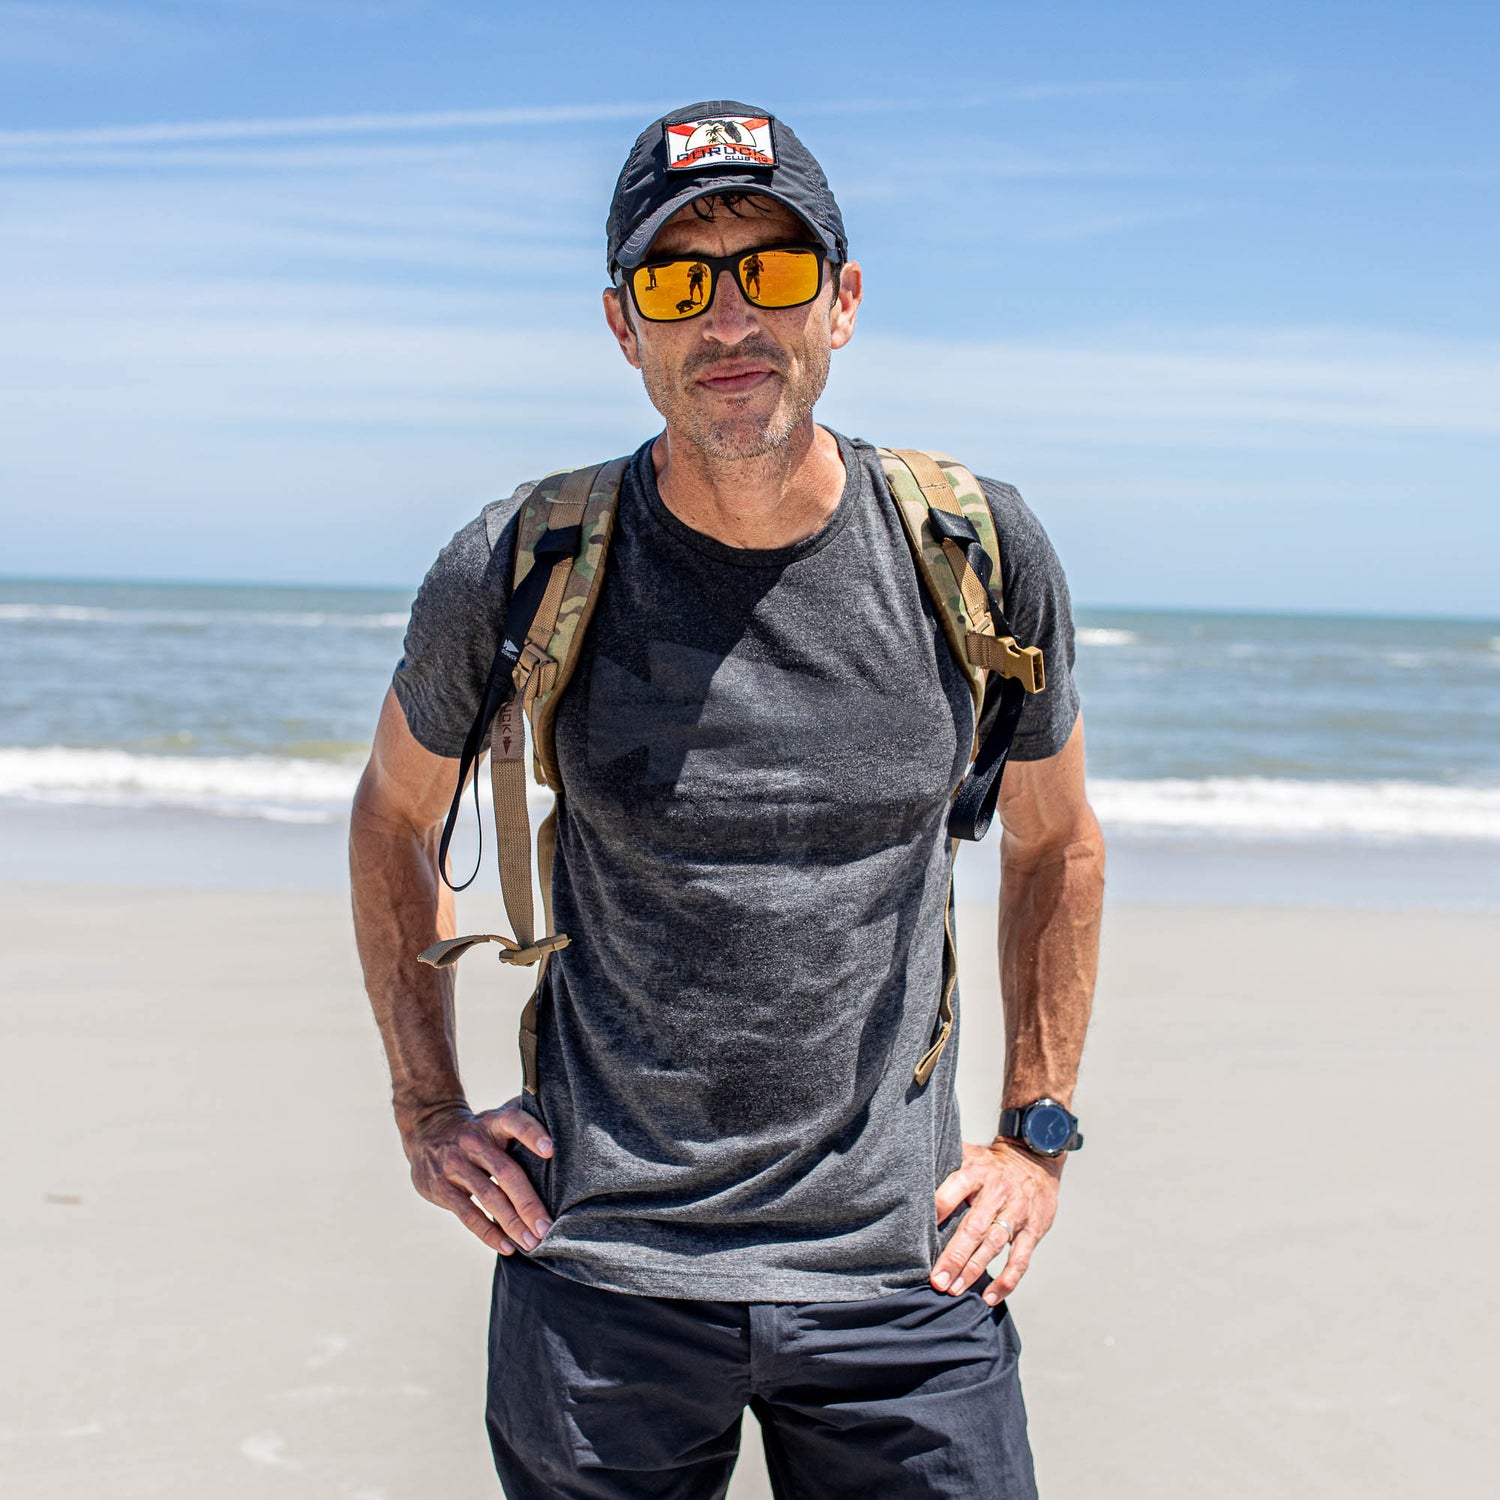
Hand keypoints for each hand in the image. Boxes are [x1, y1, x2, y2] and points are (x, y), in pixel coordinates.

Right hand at [403, 1099, 554, 1255]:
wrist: (427, 1130)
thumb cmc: (477, 1129)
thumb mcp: (495, 1117)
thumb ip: (523, 1120)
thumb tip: (564, 1122)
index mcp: (492, 1123)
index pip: (514, 1122)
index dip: (532, 1134)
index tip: (550, 1151)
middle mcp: (474, 1142)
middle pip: (505, 1172)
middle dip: (528, 1202)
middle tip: (547, 1227)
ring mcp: (456, 1166)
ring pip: (488, 1197)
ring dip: (512, 1223)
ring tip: (532, 1242)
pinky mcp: (442, 1189)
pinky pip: (468, 1214)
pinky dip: (489, 1233)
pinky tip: (507, 1246)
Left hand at [931, 1138, 1060, 1304]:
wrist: (1035, 1160)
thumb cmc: (990, 1164)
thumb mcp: (969, 1155)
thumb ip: (944, 1164)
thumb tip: (907, 1172)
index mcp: (977, 1172)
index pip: (955, 1188)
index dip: (939, 1209)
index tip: (918, 1232)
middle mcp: (998, 1192)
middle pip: (974, 1226)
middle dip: (954, 1255)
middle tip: (936, 1279)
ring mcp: (1018, 1212)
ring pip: (994, 1245)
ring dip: (973, 1270)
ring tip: (954, 1290)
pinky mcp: (1034, 1230)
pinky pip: (1020, 1260)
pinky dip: (1005, 1281)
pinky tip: (988, 1298)